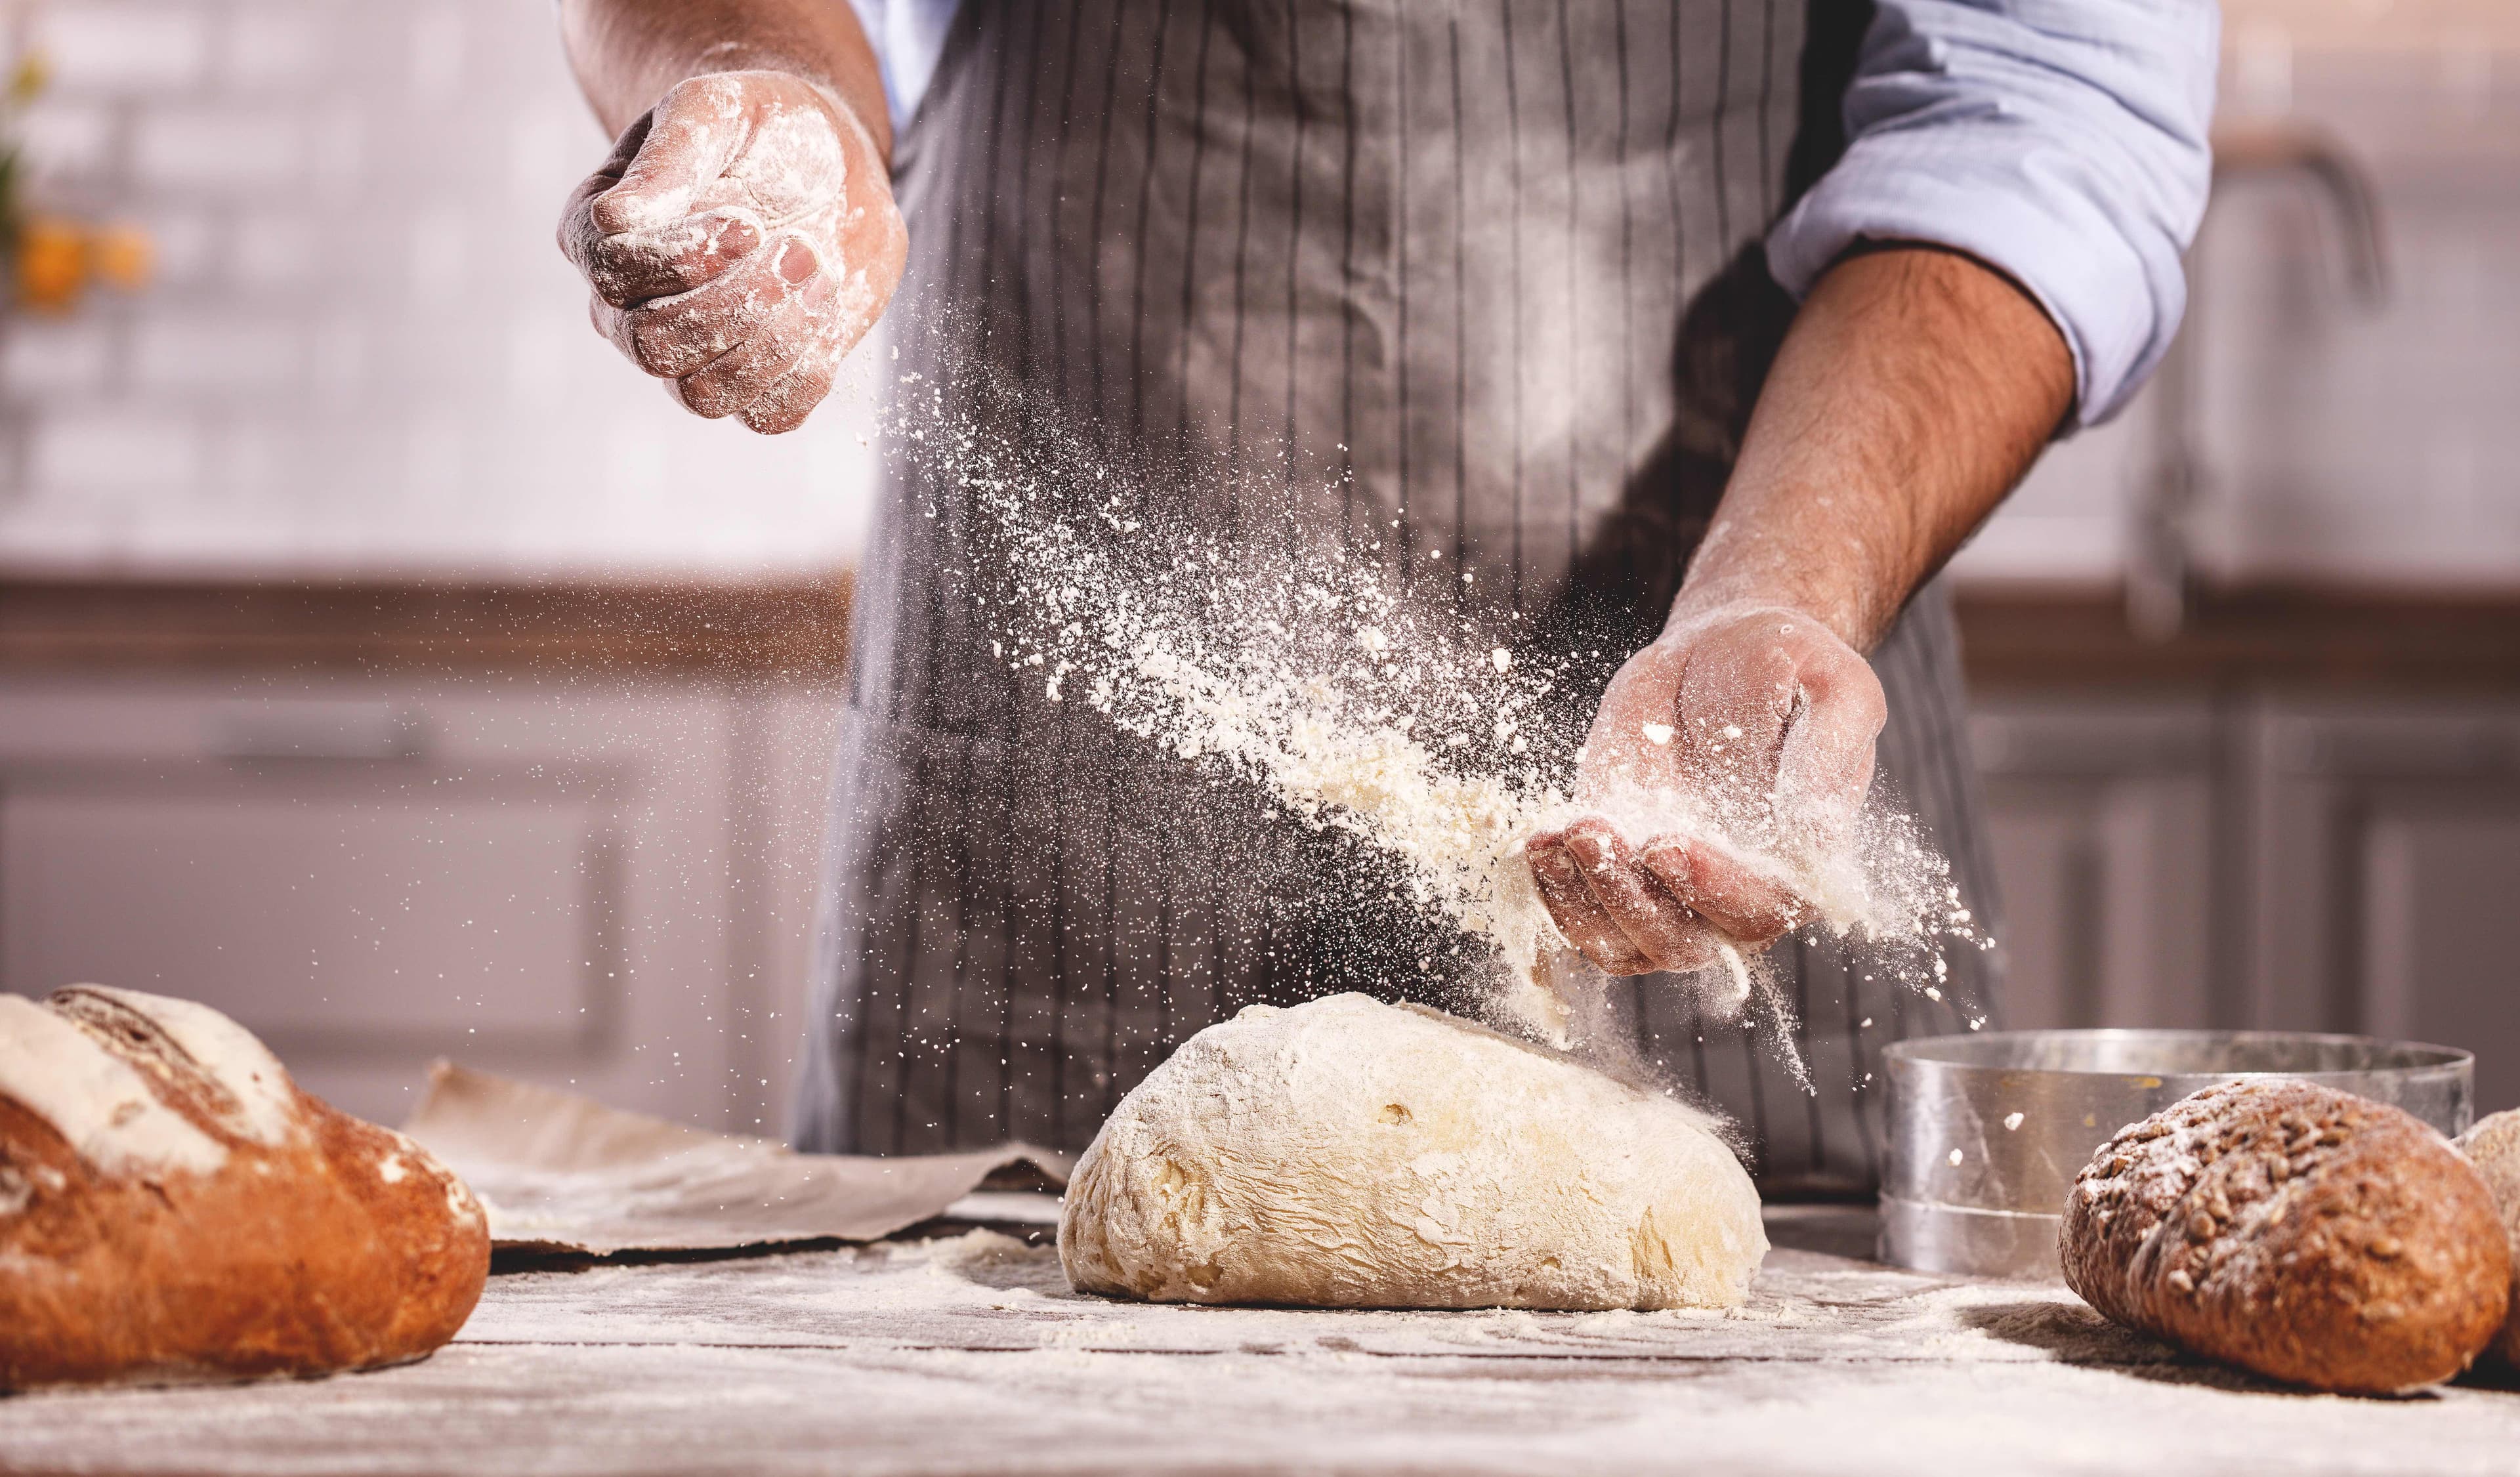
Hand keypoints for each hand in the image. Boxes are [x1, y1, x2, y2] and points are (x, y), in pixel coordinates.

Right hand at [558, 70, 906, 433]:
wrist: (829, 165)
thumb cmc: (759, 130)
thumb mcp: (717, 111)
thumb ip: (671, 156)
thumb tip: (616, 219)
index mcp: (600, 237)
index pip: (612, 274)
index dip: (683, 260)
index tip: (746, 222)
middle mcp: (628, 309)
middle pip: (652, 346)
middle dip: (736, 302)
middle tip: (797, 248)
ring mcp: (688, 357)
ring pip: (704, 395)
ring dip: (775, 338)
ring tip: (817, 270)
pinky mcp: (754, 386)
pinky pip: (769, 418)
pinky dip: (807, 370)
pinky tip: (823, 307)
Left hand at [1525, 605, 1885, 975]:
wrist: (1723, 647)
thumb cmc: (1790, 665)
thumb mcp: (1835, 691)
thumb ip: (1827, 759)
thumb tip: (1815, 838)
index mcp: (1799, 866)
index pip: (1758, 907)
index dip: (1710, 889)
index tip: (1666, 845)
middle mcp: (1732, 893)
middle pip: (1682, 943)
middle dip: (1631, 899)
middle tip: (1594, 834)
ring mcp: (1668, 888)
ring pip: (1622, 943)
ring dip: (1583, 902)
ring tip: (1558, 836)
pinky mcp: (1617, 865)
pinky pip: (1580, 912)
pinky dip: (1552, 890)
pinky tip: (1540, 841)